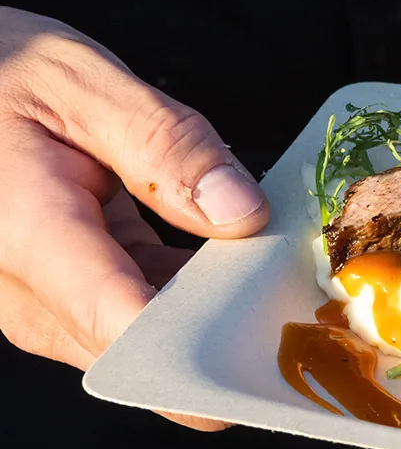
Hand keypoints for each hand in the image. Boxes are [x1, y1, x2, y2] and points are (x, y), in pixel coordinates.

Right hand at [0, 7, 269, 427]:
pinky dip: (195, 296)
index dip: (205, 364)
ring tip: (298, 290)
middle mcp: (29, 293)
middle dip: (233, 344)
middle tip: (322, 323)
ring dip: (220, 321)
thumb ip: (164, 147)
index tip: (280, 364)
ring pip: (149, 340)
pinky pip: (140, 314)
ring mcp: (46, 301)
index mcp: (28, 238)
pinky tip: (246, 268)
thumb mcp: (80, 84)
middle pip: (147, 351)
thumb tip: (243, 215)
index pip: (125, 331)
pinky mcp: (66, 293)